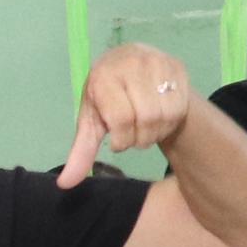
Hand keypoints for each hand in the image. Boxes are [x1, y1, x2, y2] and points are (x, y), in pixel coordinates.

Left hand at [60, 43, 198, 185]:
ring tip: (146, 130)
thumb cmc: (106, 97)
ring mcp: (157, 63)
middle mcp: (131, 65)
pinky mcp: (177, 67)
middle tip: (134, 137)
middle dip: (140, 139)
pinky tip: (160, 120)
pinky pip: (181, 106)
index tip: (118, 141)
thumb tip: (64, 184)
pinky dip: (171, 122)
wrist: (128, 64)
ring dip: (157, 132)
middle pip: (147, 118)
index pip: (122, 118)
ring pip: (166, 114)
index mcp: (104, 77)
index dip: (122, 139)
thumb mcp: (91, 121)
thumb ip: (81, 151)